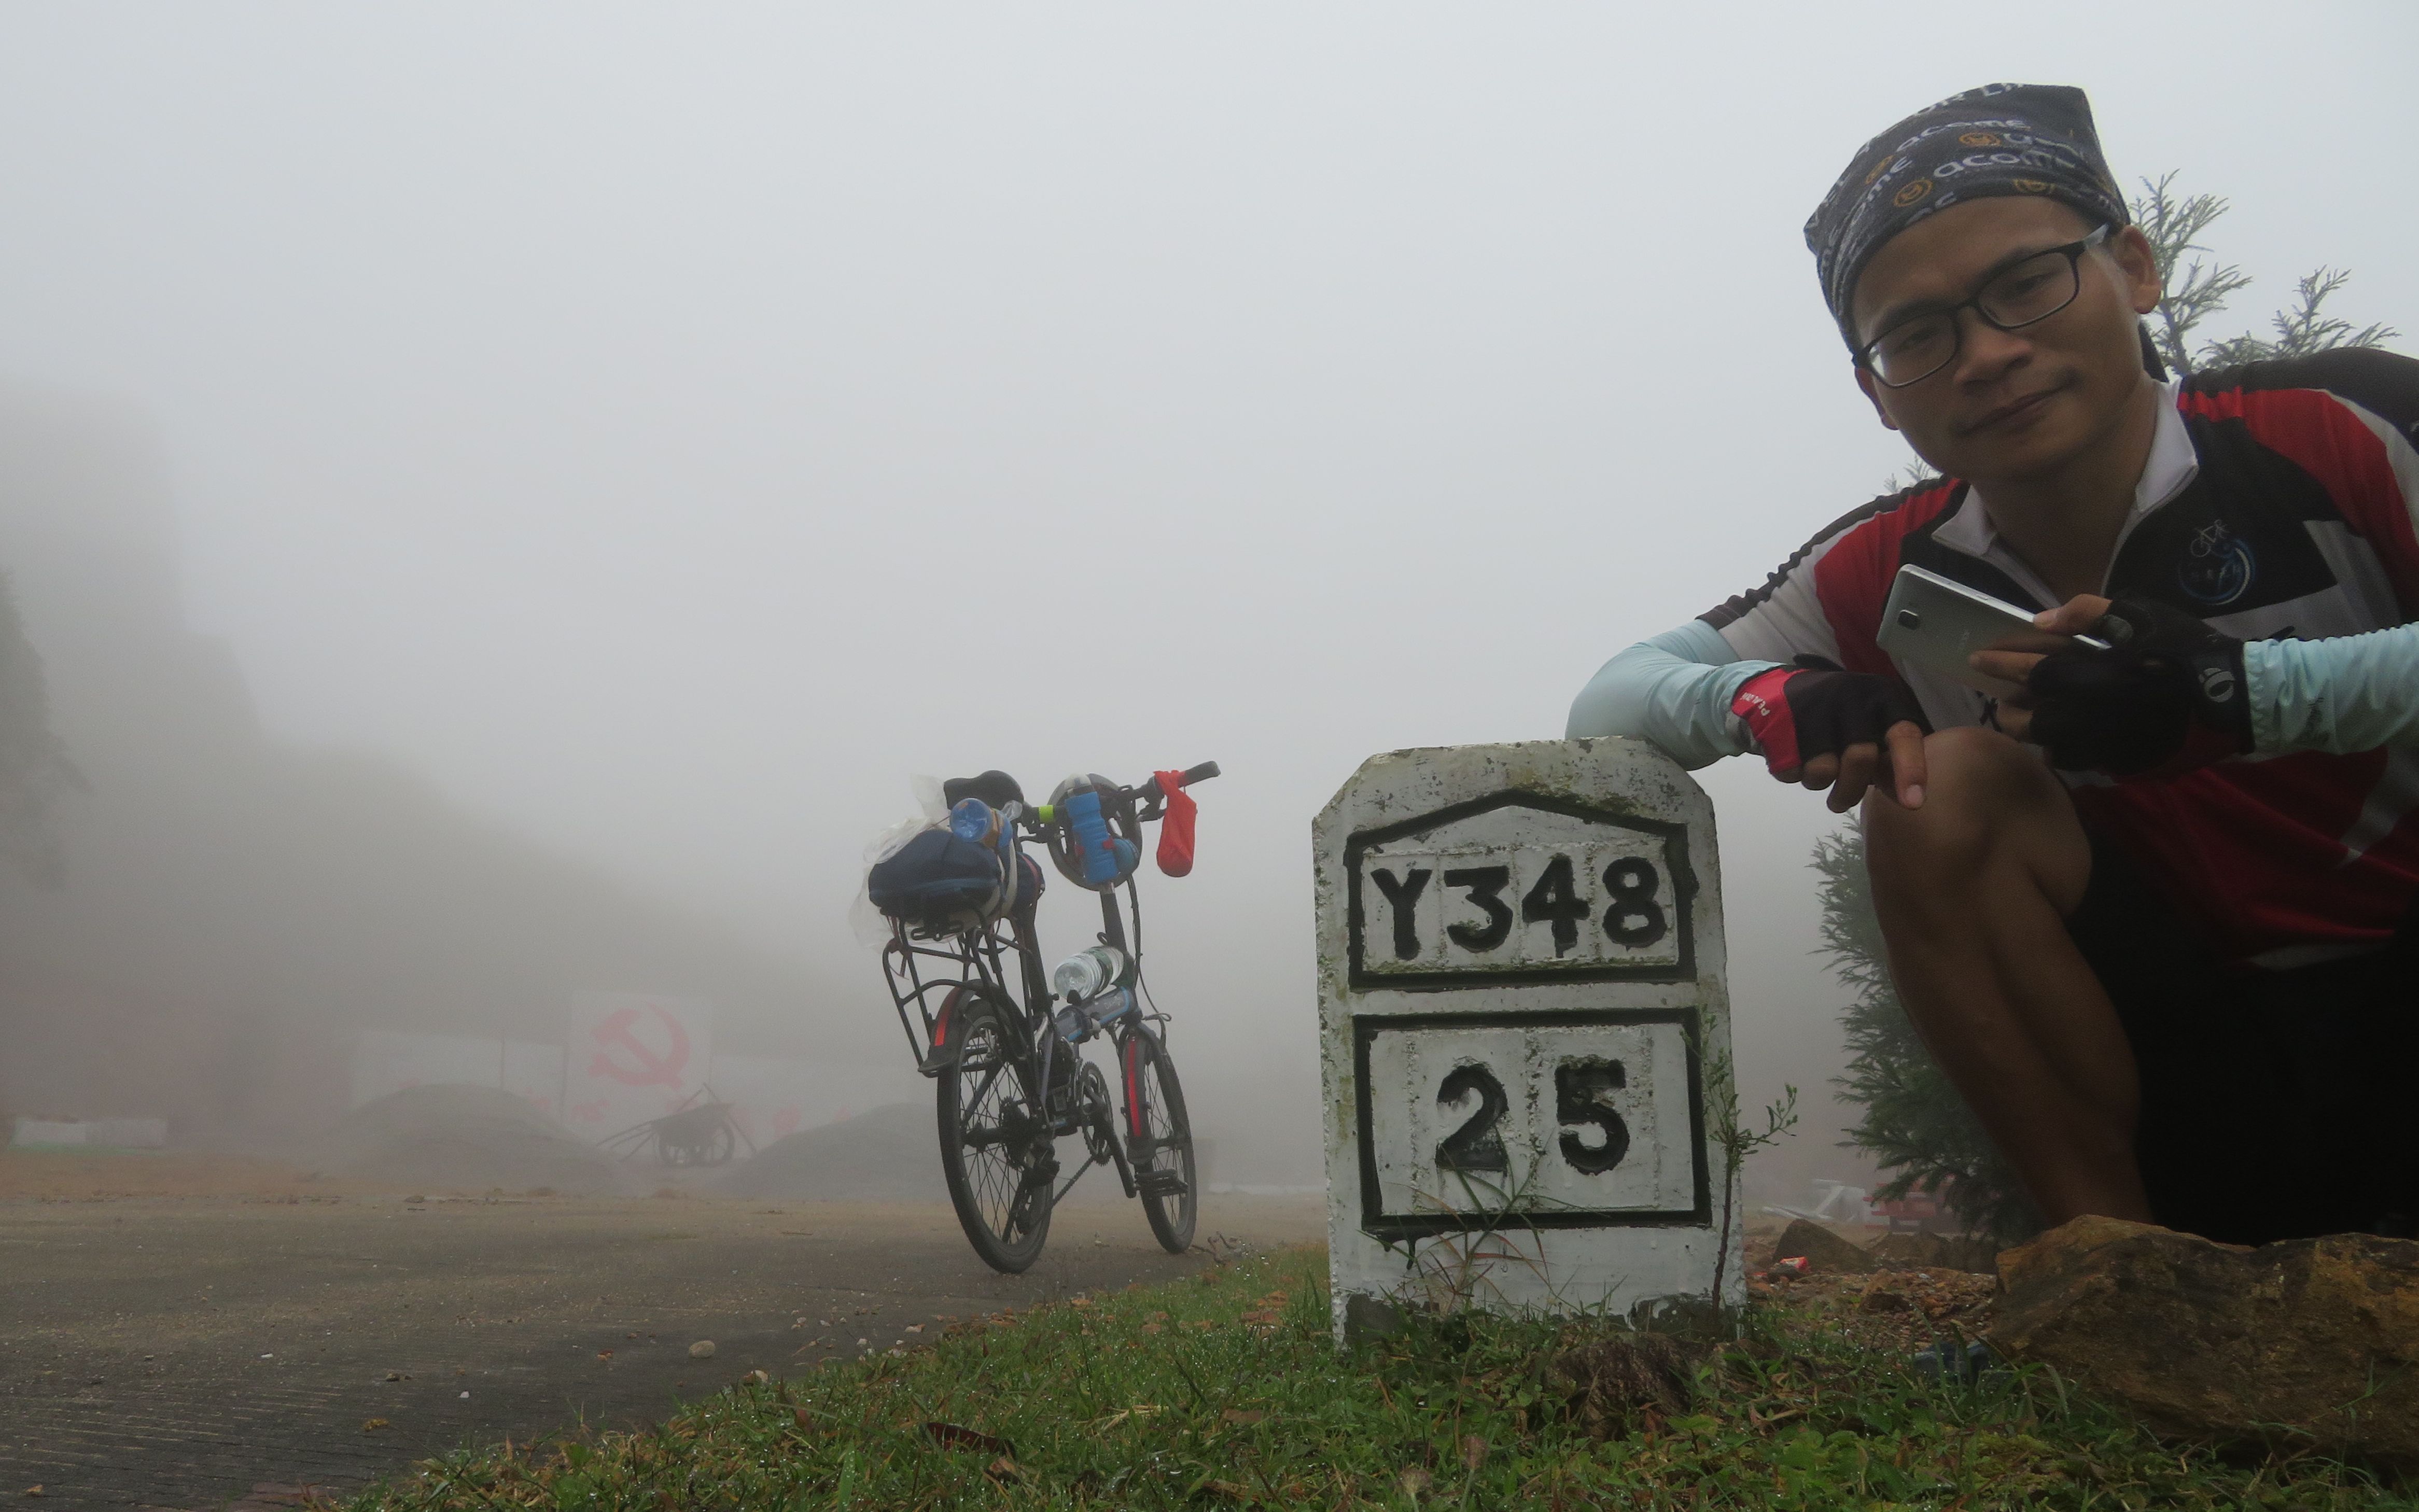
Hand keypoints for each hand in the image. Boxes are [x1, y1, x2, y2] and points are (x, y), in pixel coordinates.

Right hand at [1731, 659, 1930, 812]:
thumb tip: (1910, 800)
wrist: (1778, 692)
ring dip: (1818, 783)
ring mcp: (1813, 707)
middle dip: (1851, 790)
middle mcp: (1850, 697)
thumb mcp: (1871, 731)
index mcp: (1881, 697)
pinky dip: (1792, 774)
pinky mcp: (1779, 722)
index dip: (1911, 770)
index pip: (1903, 734)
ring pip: (1823, 771)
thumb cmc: (1838, 719)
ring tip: (1814, 770)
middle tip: (1841, 802)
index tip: (1913, 804)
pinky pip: (1791, 772)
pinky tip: (1792, 755)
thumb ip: (1889, 762)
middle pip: (1860, 758)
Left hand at [1976, 595, 2249, 773]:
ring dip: (2031, 731)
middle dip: (2008, 708)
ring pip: (2047, 745)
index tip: (1978, 660)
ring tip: (2026, 719)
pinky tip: (2061, 738)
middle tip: (2001, 699)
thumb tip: (2041, 621)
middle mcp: (2089, 712)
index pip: (2029, 671)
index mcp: (2090, 673)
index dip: (2000, 664)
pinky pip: (2077, 760)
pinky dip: (2062, 750)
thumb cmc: (2185, 650)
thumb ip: (2087, 613)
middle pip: (2028, 719)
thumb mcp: (2140, 615)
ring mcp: (2103, 742)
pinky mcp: (2120, 761)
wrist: (2234, 698)